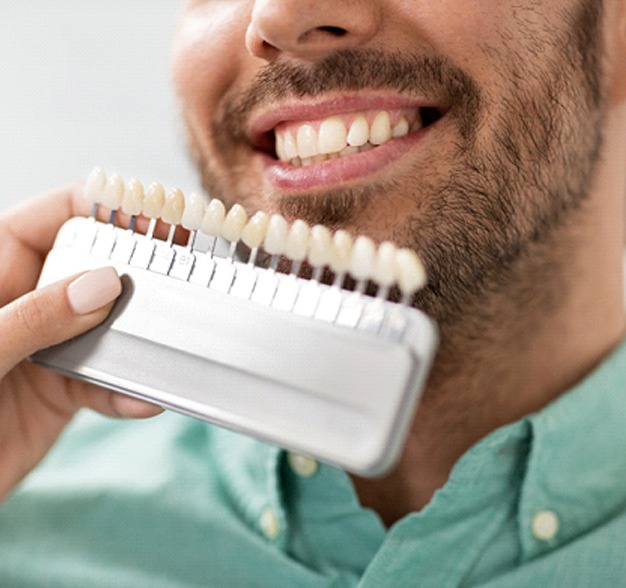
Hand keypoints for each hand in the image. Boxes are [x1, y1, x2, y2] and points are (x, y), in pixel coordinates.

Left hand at [0, 186, 162, 500]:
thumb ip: (36, 316)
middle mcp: (24, 304)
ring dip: (138, 340)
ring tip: (166, 344)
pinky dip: (126, 392)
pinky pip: (104, 383)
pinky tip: (142, 400)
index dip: (99, 208)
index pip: (48, 219)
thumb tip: (104, 283)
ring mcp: (46, 347)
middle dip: (133, 272)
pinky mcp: (60, 392)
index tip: (150, 213)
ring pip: (106, 328)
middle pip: (90, 269)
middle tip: (180, 272)